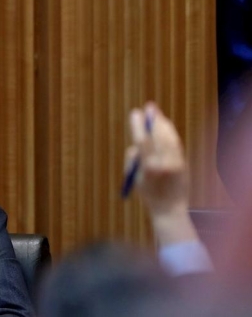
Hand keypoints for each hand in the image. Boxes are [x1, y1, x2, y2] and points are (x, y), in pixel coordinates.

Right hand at [126, 102, 196, 244]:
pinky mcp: (184, 163)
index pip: (142, 140)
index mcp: (148, 168)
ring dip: (163, 124)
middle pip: (159, 135)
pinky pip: (176, 144)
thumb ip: (133, 158)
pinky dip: (170, 133)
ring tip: (157, 115)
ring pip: (170, 137)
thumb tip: (138, 140)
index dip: (138, 125)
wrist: (169, 209)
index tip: (135, 112)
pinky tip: (166, 128)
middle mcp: (164, 164)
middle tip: (149, 107)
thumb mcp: (134, 177)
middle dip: (154, 119)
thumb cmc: (148, 194)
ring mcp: (176, 163)